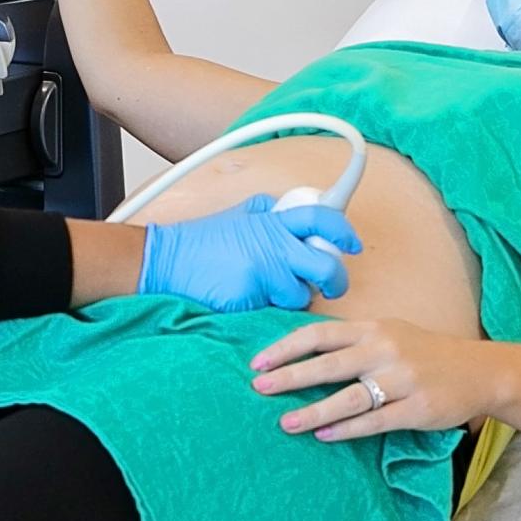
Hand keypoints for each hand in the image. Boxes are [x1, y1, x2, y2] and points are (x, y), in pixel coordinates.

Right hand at [140, 193, 361, 312]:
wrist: (169, 262)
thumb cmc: (202, 243)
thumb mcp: (238, 215)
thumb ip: (267, 213)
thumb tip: (293, 210)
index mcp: (271, 220)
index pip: (321, 216)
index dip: (342, 230)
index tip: (352, 243)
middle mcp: (273, 242)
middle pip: (326, 264)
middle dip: (335, 281)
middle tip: (331, 286)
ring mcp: (265, 269)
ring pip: (304, 294)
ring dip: (295, 298)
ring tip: (273, 292)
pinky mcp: (254, 294)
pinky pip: (278, 310)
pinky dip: (271, 309)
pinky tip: (253, 300)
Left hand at [250, 319, 493, 440]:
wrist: (478, 371)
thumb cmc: (421, 350)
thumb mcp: (386, 331)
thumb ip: (350, 338)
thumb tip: (300, 348)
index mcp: (371, 328)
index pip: (319, 334)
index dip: (286, 347)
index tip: (258, 362)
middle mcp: (384, 350)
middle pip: (329, 364)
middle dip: (291, 376)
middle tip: (260, 388)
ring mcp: (401, 380)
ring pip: (349, 398)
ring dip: (314, 411)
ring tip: (286, 422)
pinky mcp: (417, 409)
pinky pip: (375, 421)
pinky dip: (348, 429)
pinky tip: (324, 435)